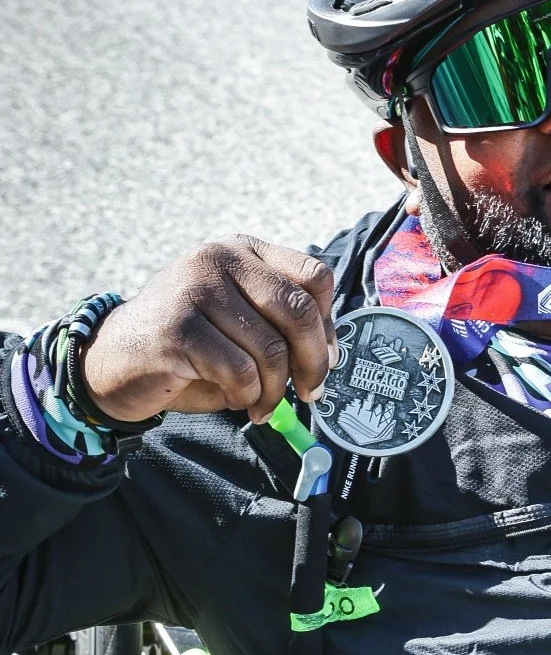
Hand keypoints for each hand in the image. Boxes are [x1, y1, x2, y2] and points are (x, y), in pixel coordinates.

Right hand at [81, 236, 335, 425]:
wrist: (116, 362)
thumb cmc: (190, 348)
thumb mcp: (241, 324)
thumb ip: (281, 325)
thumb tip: (330, 354)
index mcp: (243, 251)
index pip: (314, 277)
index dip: (328, 326)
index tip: (325, 360)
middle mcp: (219, 259)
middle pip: (298, 311)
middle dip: (313, 363)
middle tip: (310, 393)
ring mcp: (196, 289)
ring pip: (270, 350)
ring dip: (274, 390)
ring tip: (260, 403)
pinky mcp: (179, 328)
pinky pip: (240, 372)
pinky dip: (246, 397)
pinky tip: (235, 400)